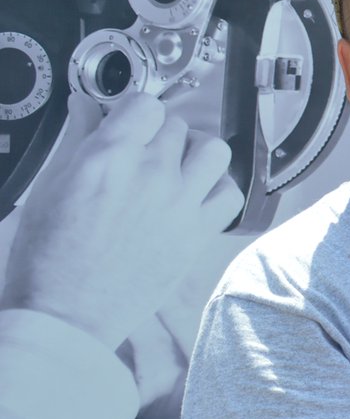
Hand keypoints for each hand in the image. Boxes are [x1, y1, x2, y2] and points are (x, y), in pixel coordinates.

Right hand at [0, 92, 243, 349]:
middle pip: (176, 125)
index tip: (129, 124)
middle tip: (144, 153)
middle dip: (158, 134)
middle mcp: (151, 176)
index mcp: (109, 158)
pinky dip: (219, 188)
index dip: (135, 111)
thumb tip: (86, 107)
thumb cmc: (49, 258)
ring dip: (197, 152)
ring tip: (178, 166)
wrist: (67, 315)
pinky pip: (231, 194)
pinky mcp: (198, 235)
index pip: (145, 103)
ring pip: (213, 150)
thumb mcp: (49, 187)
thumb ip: (76, 139)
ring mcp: (180, 205)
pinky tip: (198, 195)